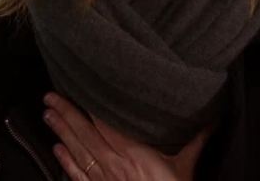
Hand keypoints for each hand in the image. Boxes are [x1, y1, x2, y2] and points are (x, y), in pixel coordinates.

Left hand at [43, 92, 207, 180]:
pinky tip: (56, 150)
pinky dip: (65, 163)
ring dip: (61, 132)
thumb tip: (212, 117)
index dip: (90, 107)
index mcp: (135, 153)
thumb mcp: (188, 167)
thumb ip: (196, 141)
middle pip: (85, 135)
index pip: (107, 124)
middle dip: (66, 114)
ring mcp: (104, 180)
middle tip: (49, 97)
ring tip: (47, 115)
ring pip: (78, 152)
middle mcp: (114, 164)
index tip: (77, 88)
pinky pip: (78, 176)